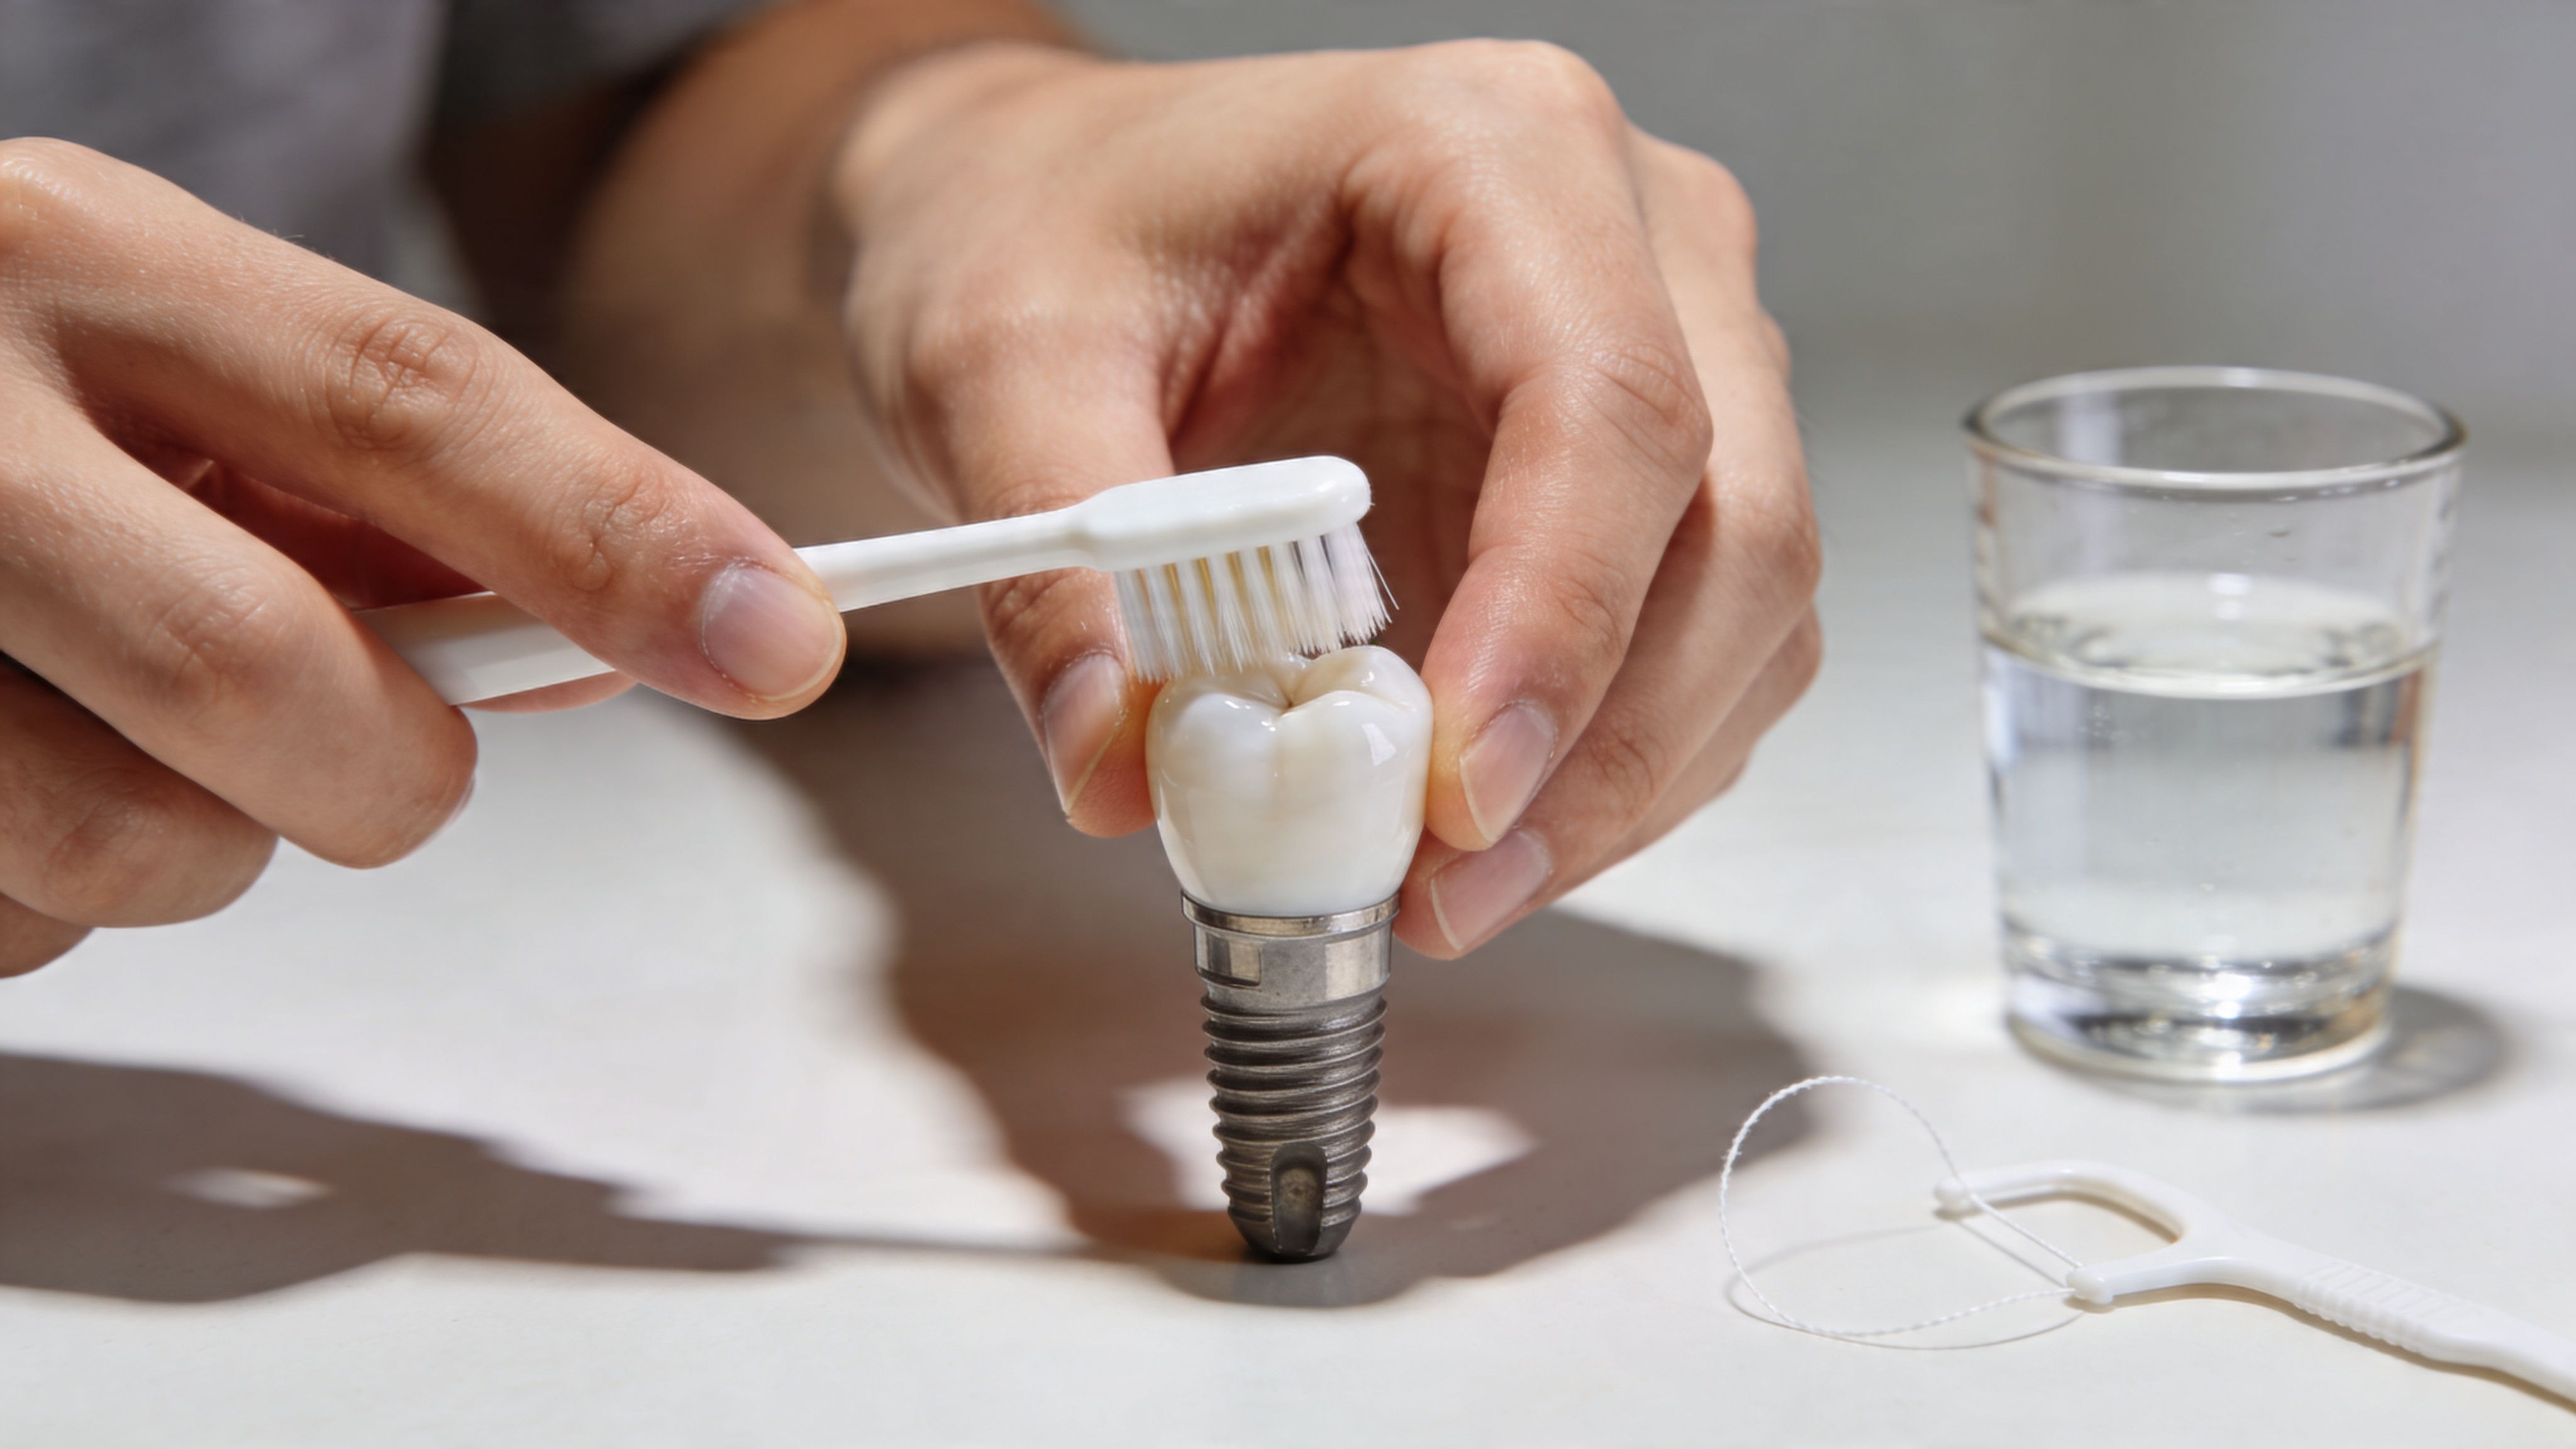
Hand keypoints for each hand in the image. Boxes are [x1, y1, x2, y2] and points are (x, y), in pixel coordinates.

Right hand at [0, 140, 847, 973]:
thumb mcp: (169, 380)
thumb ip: (391, 498)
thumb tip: (626, 639)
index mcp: (81, 258)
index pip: (417, 400)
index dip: (623, 533)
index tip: (785, 635)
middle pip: (278, 673)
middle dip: (387, 772)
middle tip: (373, 755)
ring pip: (135, 842)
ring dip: (192, 845)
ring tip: (107, 734)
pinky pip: (11, 918)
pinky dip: (47, 888)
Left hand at [836, 41, 1819, 956]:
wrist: (1059, 208)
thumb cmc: (1049, 227)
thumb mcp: (996, 367)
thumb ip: (1062, 572)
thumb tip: (1121, 774)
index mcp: (1495, 149)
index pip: (1608, 401)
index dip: (1560, 619)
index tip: (1456, 795)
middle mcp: (1635, 234)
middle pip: (1734, 521)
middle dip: (1609, 742)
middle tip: (1446, 890)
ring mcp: (1672, 349)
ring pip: (1746, 610)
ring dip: (1618, 783)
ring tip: (1441, 890)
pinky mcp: (1646, 476)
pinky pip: (1697, 650)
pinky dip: (1607, 770)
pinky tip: (1476, 837)